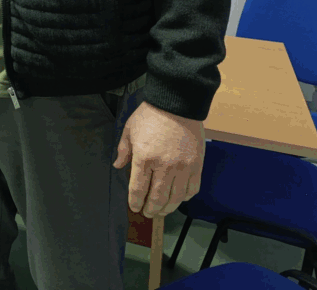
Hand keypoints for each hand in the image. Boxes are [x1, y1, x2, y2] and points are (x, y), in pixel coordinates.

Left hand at [113, 101, 204, 218]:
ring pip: (176, 198)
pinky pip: (192, 189)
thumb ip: (124, 150)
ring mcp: (183, 167)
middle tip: (148, 213)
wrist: (177, 104)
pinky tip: (179, 198)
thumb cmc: (150, 115)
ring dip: (168, 208)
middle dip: (151, 209)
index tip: (135, 207)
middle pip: (158, 198)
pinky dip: (185, 197)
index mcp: (144, 158)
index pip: (138, 189)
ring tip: (162, 211)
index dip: (135, 202)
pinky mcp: (197, 165)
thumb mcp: (130, 129)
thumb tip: (118, 166)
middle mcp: (164, 167)